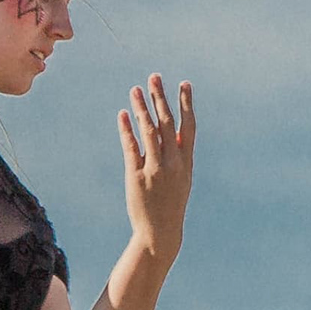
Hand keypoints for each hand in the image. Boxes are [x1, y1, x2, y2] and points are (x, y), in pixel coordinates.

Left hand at [118, 74, 196, 259]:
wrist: (160, 232)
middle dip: (161, 98)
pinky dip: (126, 130)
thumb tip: (174, 131)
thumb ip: (179, 154)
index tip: (184, 83)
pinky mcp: (136, 177)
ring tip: (135, 89)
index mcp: (185, 161)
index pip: (188, 126)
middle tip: (154, 77)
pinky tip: (122, 114)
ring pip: (148, 132)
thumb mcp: (182, 178)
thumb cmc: (171, 203)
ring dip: (141, 108)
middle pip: (166, 123)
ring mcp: (154, 169)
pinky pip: (131, 148)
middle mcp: (172, 163)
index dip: (187, 104)